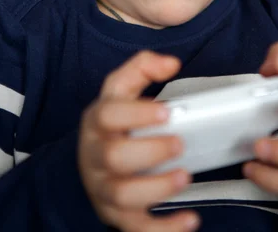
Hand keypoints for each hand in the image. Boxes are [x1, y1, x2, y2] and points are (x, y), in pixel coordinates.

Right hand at [78, 50, 200, 231]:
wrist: (88, 160)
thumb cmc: (114, 120)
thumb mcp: (121, 88)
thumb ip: (144, 67)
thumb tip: (171, 62)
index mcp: (98, 120)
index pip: (109, 115)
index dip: (138, 113)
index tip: (168, 111)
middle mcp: (95, 155)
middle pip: (114, 157)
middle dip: (150, 152)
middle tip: (180, 144)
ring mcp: (103, 188)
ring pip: (121, 195)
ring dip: (156, 189)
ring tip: (185, 177)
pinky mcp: (116, 215)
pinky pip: (135, 229)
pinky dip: (163, 230)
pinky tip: (189, 220)